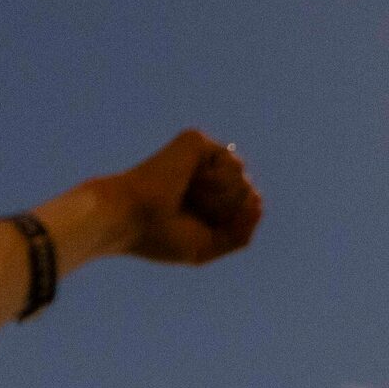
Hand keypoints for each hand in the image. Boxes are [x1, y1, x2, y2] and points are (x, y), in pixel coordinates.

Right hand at [98, 129, 262, 265]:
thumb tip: (258, 200)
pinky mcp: (197, 141)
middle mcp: (205, 174)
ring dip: (220, 200)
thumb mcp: (208, 246)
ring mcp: (201, 157)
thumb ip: (241, 232)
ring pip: (244, 182)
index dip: (228, 225)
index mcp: (205, 199)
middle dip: (225, 213)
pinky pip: (233, 164)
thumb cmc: (159, 236)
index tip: (193, 227)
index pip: (246, 210)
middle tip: (188, 211)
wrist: (130, 219)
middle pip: (249, 196)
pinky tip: (188, 181)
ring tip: (187, 196)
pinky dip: (215, 183)